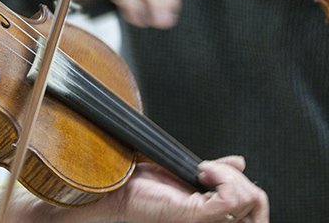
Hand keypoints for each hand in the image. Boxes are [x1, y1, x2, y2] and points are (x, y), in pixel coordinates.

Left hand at [95, 155, 268, 222]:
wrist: (121, 191)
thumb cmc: (146, 187)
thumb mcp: (189, 174)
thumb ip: (219, 173)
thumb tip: (240, 162)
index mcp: (217, 215)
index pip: (257, 207)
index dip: (244, 182)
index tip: (215, 171)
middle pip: (258, 203)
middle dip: (238, 177)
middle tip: (209, 172)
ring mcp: (207, 222)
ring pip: (248, 198)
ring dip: (228, 175)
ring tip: (202, 173)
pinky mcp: (195, 216)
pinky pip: (230, 198)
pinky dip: (220, 175)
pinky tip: (200, 172)